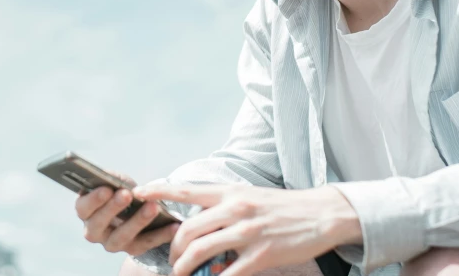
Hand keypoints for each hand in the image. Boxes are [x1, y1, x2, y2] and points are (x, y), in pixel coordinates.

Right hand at [74, 173, 178, 255]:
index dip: (94, 199)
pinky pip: (146, 243)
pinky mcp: (132, 249)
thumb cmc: (121, 189)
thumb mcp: (115, 180)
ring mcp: (112, 243)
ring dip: (138, 221)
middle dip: (113, 208)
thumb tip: (110, 177)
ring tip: (153, 207)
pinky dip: (161, 234)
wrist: (136, 205)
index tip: (107, 189)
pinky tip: (173, 225)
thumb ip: (111, 178)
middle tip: (126, 195)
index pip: (83, 208)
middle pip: (99, 224)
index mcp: (85, 211)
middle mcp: (94, 231)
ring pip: (122, 236)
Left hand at [133, 184, 360, 275]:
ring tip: (182, 274)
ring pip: (201, 251)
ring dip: (185, 267)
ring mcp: (248, 232)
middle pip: (188, 229)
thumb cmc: (282, 207)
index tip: (137, 192)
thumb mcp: (250, 197)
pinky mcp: (262, 254)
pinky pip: (229, 273)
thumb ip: (223, 207)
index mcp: (230, 192)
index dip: (159, 190)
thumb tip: (198, 224)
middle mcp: (235, 208)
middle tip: (173, 260)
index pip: (187, 190)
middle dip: (173, 248)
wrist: (320, 213)